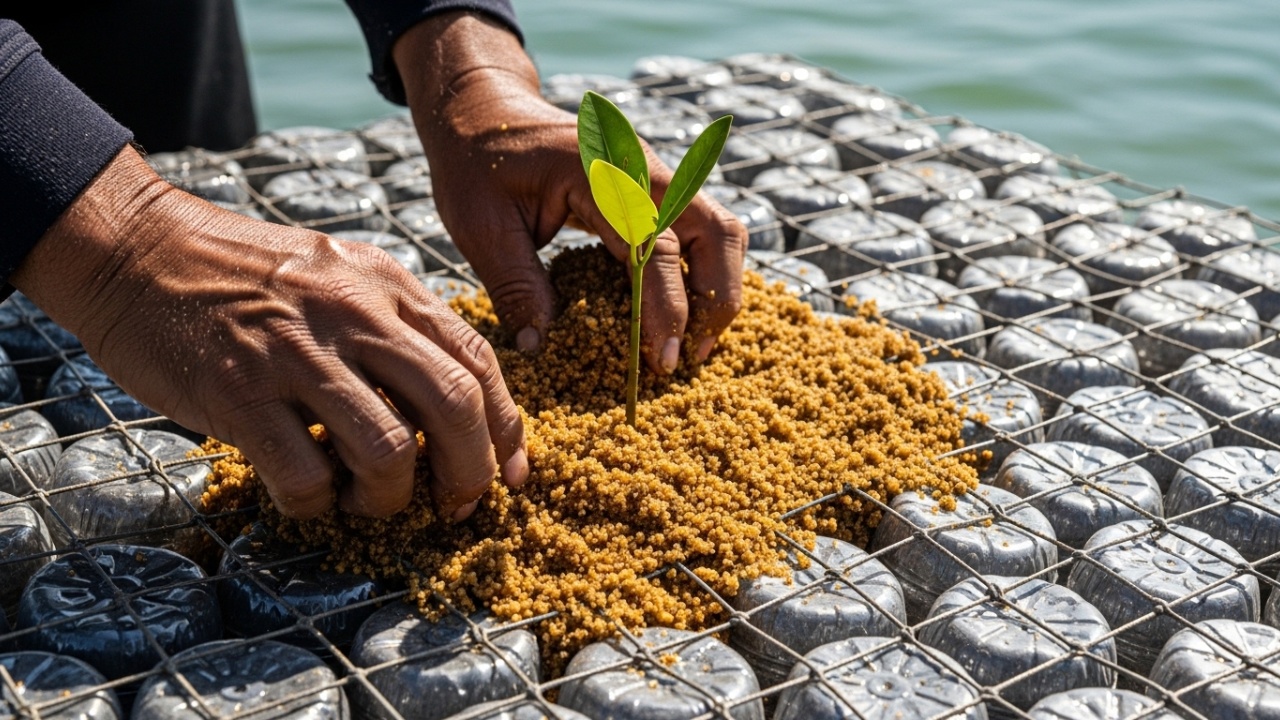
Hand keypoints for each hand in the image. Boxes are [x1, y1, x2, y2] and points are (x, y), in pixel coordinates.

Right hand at [11, 146, 526, 520]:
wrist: (137, 250)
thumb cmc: (244, 274)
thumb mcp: (339, 274)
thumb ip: (396, 325)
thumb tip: (454, 401)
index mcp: (387, 287)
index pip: (477, 360)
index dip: (506, 427)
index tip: (509, 473)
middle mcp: (353, 315)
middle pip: (452, 405)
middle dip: (469, 472)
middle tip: (455, 506)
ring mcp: (296, 355)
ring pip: (388, 450)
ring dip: (390, 498)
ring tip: (367, 500)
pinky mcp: (239, 395)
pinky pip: (305, 476)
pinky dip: (318, 505)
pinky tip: (309, 495)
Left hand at [393, 12, 747, 372]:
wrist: (482, 111)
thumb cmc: (477, 164)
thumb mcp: (481, 226)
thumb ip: (515, 286)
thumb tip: (539, 348)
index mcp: (600, 173)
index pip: (655, 246)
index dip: (666, 308)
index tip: (664, 360)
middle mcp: (642, 169)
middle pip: (716, 232)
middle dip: (713, 300)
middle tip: (690, 358)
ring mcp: (655, 176)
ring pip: (720, 230)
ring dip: (717, 288)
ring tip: (695, 344)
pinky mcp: (654, 190)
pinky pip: (701, 230)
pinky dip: (703, 274)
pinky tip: (683, 315)